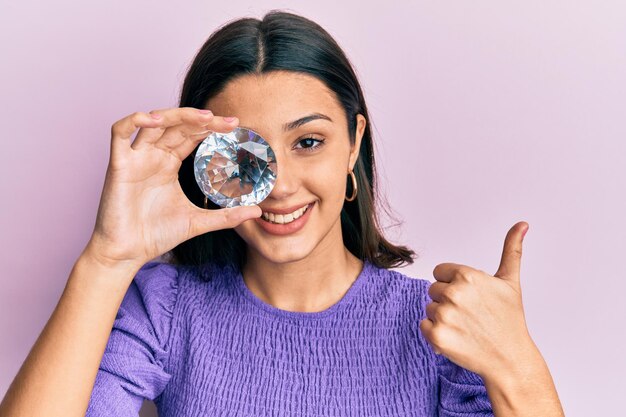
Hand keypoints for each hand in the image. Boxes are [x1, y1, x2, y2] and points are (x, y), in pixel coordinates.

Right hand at [84, 107, 260, 269]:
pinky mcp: (118, 165)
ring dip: (177, 115)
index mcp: (169, 163)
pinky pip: (119, 132)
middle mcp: (153, 156)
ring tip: (204, 117)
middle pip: (178, 125)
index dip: (212, 128)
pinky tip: (154, 119)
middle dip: (203, 120)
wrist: (128, 253)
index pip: (192, 136)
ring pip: (153, 122)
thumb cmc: (156, 235)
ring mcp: (135, 158)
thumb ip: (227, 216)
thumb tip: (258, 211)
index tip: (236, 127)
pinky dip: (134, 120)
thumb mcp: (199, 222)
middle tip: (229, 122)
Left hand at [419, 221, 536, 377]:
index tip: (470, 297)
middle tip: (471, 315)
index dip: (453, 284)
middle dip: (448, 301)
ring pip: (429, 308)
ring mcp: (444, 316)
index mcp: (467, 276)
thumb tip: (523, 224)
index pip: (440, 272)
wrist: (510, 359)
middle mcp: (454, 293)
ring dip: (442, 317)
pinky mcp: (437, 336)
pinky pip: (423, 325)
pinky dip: (435, 333)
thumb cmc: (510, 319)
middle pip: (434, 290)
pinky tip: (456, 338)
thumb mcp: (510, 282)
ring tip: (465, 327)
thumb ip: (511, 250)